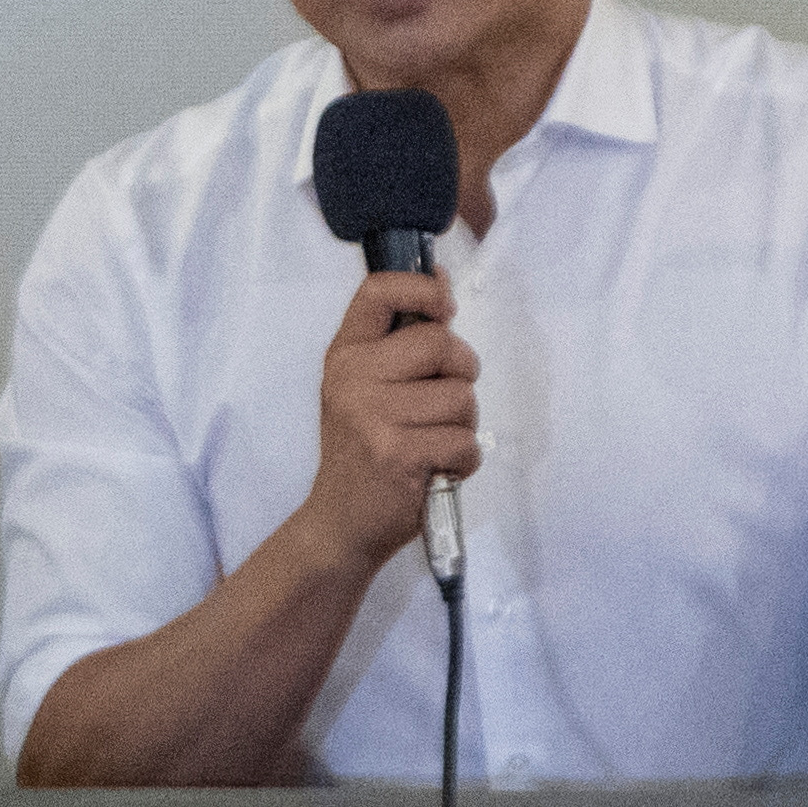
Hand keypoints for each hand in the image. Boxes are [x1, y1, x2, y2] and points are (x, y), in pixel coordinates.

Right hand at [310, 268, 476, 577]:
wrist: (340, 523)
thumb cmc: (365, 450)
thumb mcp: (365, 388)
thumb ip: (399, 342)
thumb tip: (442, 284)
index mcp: (346, 356)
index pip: (378, 291)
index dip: (423, 289)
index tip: (443, 308)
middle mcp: (353, 380)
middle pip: (443, 343)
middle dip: (460, 374)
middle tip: (437, 405)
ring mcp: (374, 417)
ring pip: (463, 397)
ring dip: (461, 426)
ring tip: (428, 442)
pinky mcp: (400, 454)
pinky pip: (467, 442)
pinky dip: (462, 460)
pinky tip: (433, 469)